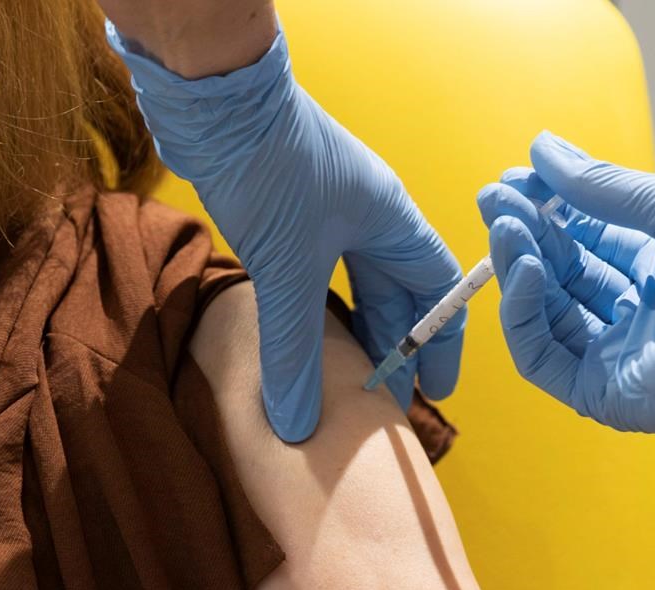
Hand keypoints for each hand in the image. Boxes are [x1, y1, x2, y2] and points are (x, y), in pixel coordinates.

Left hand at [109, 24, 464, 441]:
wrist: (214, 99)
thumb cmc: (271, 168)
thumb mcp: (288, 269)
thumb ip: (295, 351)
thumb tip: (297, 425)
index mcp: (393, 222)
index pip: (438, 290)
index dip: (440, 342)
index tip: (435, 390)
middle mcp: (370, 218)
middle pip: (397, 294)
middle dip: (394, 349)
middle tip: (384, 401)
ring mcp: (330, 213)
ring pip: (355, 286)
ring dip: (354, 333)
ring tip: (348, 382)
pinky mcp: (290, 212)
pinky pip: (317, 275)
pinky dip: (316, 312)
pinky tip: (303, 340)